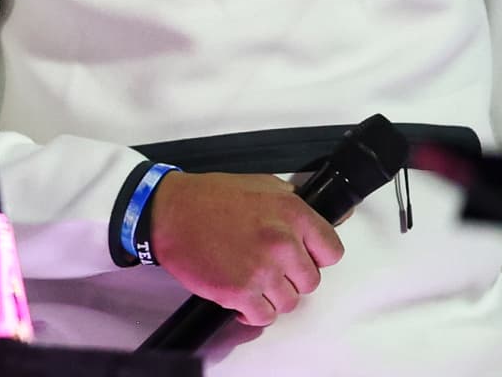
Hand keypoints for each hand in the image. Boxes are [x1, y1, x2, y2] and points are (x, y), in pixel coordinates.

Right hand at [146, 170, 343, 327]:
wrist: (169, 212)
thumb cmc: (209, 197)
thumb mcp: (261, 184)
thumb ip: (294, 203)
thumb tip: (331, 218)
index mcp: (292, 213)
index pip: (332, 251)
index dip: (316, 256)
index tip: (301, 257)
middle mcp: (282, 242)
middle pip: (310, 281)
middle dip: (291, 277)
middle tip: (269, 268)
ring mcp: (262, 270)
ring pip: (289, 302)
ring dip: (271, 296)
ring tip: (251, 281)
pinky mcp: (240, 292)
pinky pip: (263, 317)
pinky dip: (252, 312)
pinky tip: (241, 297)